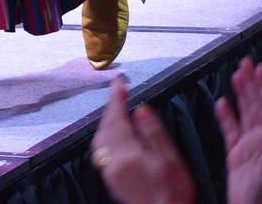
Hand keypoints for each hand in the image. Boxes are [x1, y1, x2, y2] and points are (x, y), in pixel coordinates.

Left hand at [91, 76, 195, 203]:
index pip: (116, 118)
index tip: (119, 82)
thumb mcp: (171, 160)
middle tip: (120, 93)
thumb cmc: (173, 193)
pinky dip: (108, 134)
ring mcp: (109, 173)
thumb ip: (154, 133)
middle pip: (105, 127)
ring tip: (119, 109)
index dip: (116, 97)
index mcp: (127, 156)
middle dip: (111, 108)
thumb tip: (140, 110)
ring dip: (108, 120)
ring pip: (101, 138)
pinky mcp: (111, 180)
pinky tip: (118, 132)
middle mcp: (113, 164)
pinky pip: (103, 149)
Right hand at [215, 57, 261, 203]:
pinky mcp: (238, 158)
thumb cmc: (260, 191)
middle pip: (257, 106)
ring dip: (241, 94)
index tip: (260, 68)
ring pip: (246, 115)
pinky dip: (226, 117)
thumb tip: (260, 110)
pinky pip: (231, 133)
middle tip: (247, 63)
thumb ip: (258, 129)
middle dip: (253, 83)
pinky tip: (222, 105)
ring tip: (236, 75)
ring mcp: (251, 149)